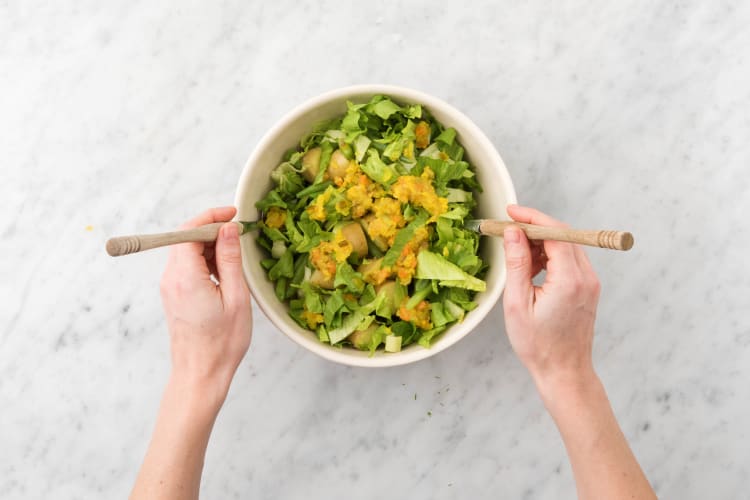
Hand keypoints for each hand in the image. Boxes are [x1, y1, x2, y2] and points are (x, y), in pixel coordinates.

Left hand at [160, 206, 251, 406]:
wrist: (201, 373)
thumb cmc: (222, 342)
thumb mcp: (236, 297)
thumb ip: (230, 259)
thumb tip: (228, 229)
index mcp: (185, 277)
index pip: (190, 231)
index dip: (211, 216)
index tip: (233, 214)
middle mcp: (171, 278)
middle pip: (186, 238)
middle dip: (212, 230)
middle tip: (239, 235)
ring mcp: (170, 286)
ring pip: (187, 251)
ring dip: (210, 247)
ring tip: (235, 258)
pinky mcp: (174, 294)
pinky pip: (187, 266)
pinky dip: (205, 261)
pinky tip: (224, 272)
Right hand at [502, 205, 600, 395]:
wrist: (564, 372)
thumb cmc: (538, 345)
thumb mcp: (518, 303)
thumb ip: (517, 263)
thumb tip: (513, 232)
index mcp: (570, 279)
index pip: (555, 233)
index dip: (532, 218)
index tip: (510, 213)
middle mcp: (586, 277)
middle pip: (563, 234)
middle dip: (534, 227)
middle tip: (506, 228)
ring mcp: (590, 282)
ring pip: (567, 245)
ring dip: (541, 242)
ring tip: (516, 255)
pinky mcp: (588, 288)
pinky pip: (569, 260)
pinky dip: (550, 256)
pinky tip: (531, 269)